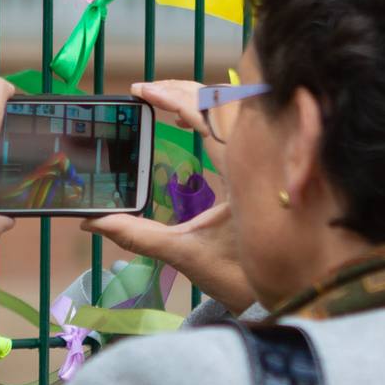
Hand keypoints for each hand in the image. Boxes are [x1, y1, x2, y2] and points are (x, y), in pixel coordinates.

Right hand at [79, 79, 256, 314]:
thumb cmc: (243, 276)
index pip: (205, 114)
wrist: (291, 294)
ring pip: (236, 108)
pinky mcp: (268, 167)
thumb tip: (93, 223)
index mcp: (240, 170)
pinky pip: (242, 125)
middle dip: (182, 89)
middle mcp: (258, 156)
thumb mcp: (186, 253)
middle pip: (222, 100)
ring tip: (165, 103)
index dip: (171, 96)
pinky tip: (191, 125)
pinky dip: (214, 116)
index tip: (141, 91)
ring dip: (199, 99)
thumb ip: (138, 235)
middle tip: (148, 92)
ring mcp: (267, 159)